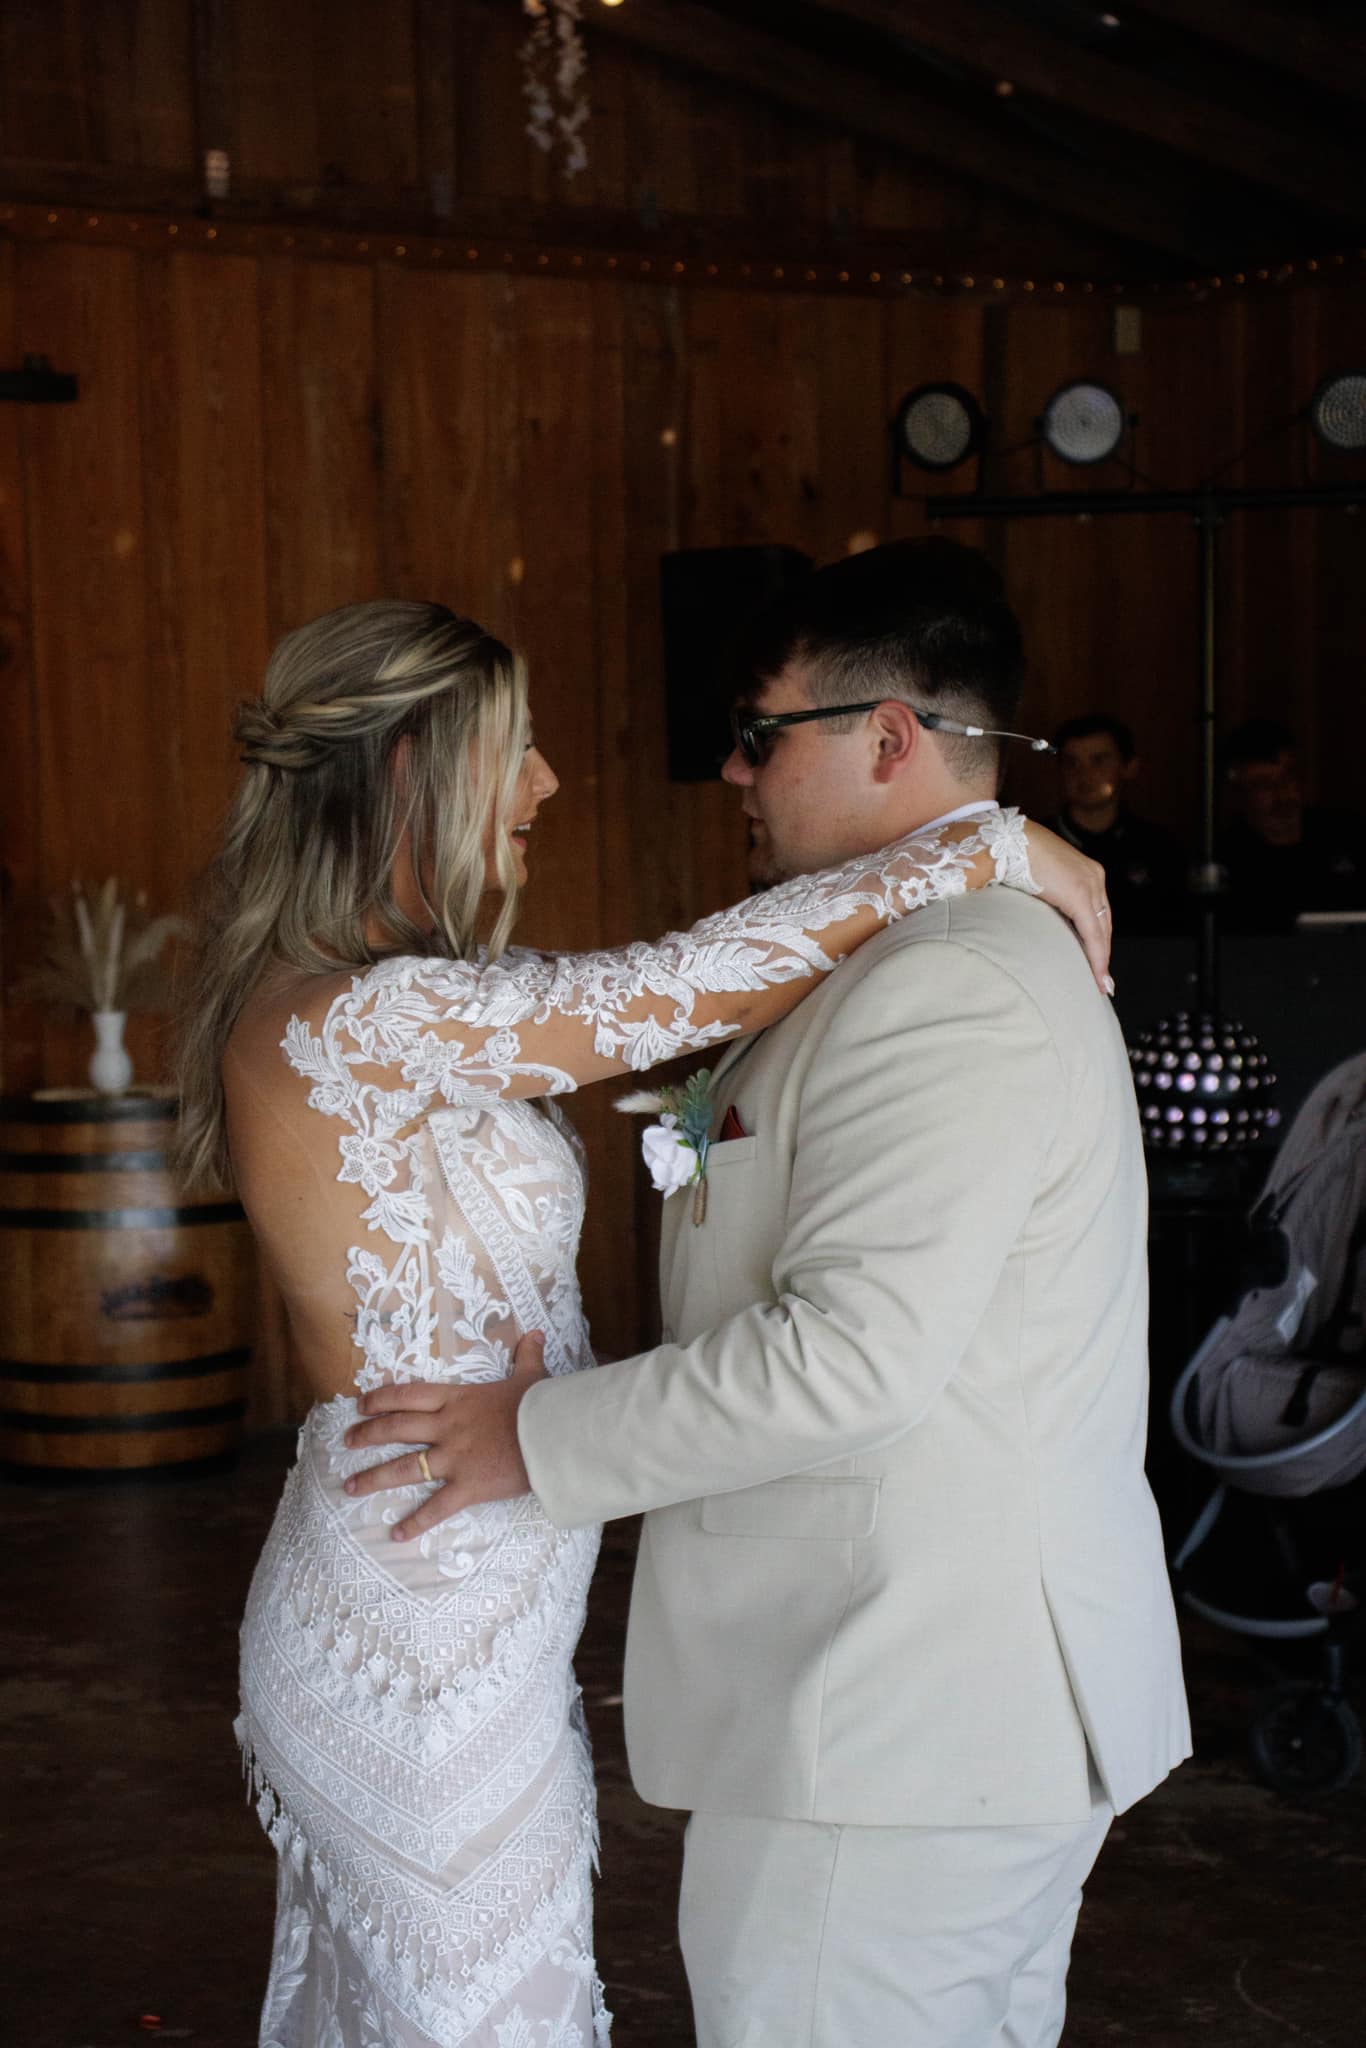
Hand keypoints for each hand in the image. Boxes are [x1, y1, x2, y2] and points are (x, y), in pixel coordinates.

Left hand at [342, 1332, 550, 1542]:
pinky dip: (415, 1522)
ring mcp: (454, 1458)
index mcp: (458, 1399)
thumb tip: (535, 1334)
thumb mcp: (532, 1378)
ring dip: (374, 1478)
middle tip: (347, 1442)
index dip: (381, 1399)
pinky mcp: (467, 1487)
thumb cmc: (542, 1406)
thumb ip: (527, 1357)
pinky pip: (436, 1507)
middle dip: (368, 1435)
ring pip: (404, 1468)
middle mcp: (447, 1427)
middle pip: (397, 1429)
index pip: (409, 1395)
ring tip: (350, 1487)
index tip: (361, 1405)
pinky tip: (396, 1534)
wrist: (555, 1435)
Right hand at [1021, 822, 1113, 993]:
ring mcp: (1090, 885)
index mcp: (1085, 871)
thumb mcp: (1036, 877)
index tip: (1097, 960)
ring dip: (1101, 960)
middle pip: (1104, 924)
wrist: (1008, 839)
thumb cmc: (1012, 855)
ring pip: (1101, 932)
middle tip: (1103, 980)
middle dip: (1103, 953)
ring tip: (1100, 984)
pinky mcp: (1080, 896)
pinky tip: (1096, 975)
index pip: (1097, 912)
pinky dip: (1096, 957)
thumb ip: (1045, 894)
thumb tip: (1034, 910)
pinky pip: (1092, 935)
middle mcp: (1094, 877)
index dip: (1098, 938)